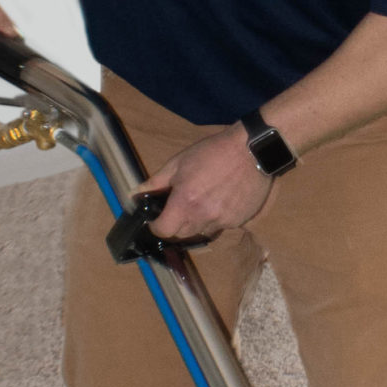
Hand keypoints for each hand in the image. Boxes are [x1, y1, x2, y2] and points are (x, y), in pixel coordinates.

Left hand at [145, 128, 273, 240]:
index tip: (157, 220)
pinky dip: (216, 219)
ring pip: (201, 232)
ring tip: (202, 203)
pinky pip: (220, 227)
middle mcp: (203, 217)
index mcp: (185, 202)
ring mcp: (222, 221)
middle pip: (182, 234)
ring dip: (196, 222)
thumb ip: (156, 181)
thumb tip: (135, 193)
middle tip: (179, 208)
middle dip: (176, 225)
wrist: (251, 151)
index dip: (157, 227)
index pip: (164, 231)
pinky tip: (220, 201)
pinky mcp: (238, 221)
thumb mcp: (179, 162)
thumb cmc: (212, 153)